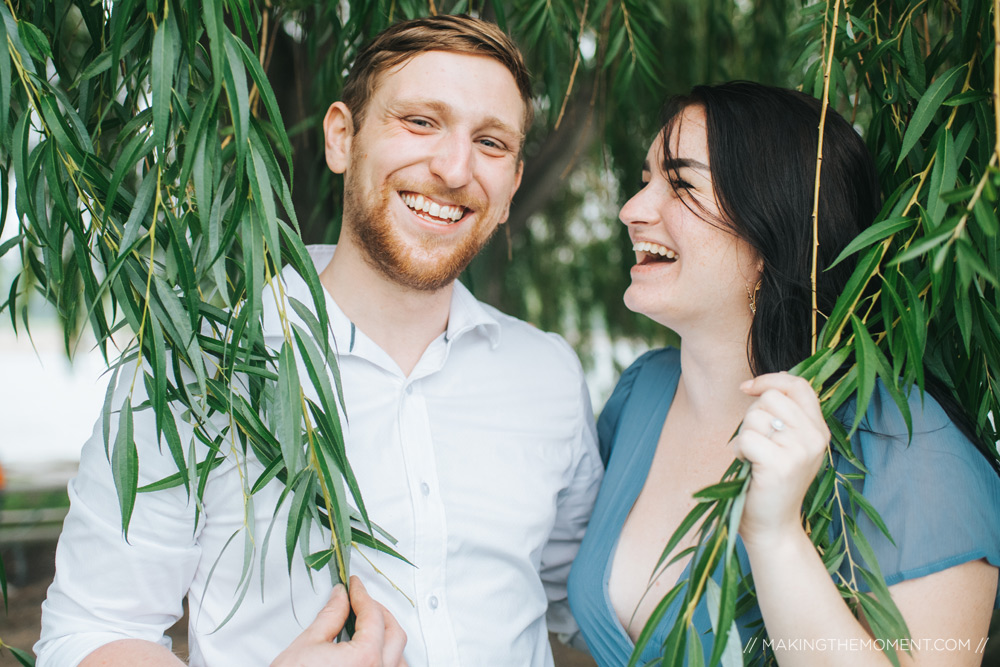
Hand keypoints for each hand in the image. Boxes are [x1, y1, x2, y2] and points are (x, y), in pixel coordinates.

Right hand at [271, 576, 406, 666]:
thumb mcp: (308, 644)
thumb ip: (330, 615)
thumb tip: (340, 597)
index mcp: (365, 658)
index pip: (373, 616)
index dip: (362, 595)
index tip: (355, 586)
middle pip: (394, 634)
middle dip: (379, 613)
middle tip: (361, 601)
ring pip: (400, 657)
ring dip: (388, 637)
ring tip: (370, 624)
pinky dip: (389, 659)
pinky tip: (375, 652)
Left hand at [732, 372, 829, 547]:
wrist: (773, 528)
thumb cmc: (770, 484)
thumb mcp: (787, 445)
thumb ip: (784, 415)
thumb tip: (765, 380)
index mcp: (819, 430)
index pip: (798, 385)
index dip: (770, 380)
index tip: (747, 389)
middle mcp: (816, 438)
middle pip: (771, 397)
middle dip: (752, 415)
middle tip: (756, 444)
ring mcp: (801, 451)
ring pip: (755, 416)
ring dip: (744, 435)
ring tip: (754, 459)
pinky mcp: (781, 464)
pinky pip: (746, 438)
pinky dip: (738, 451)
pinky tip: (747, 468)